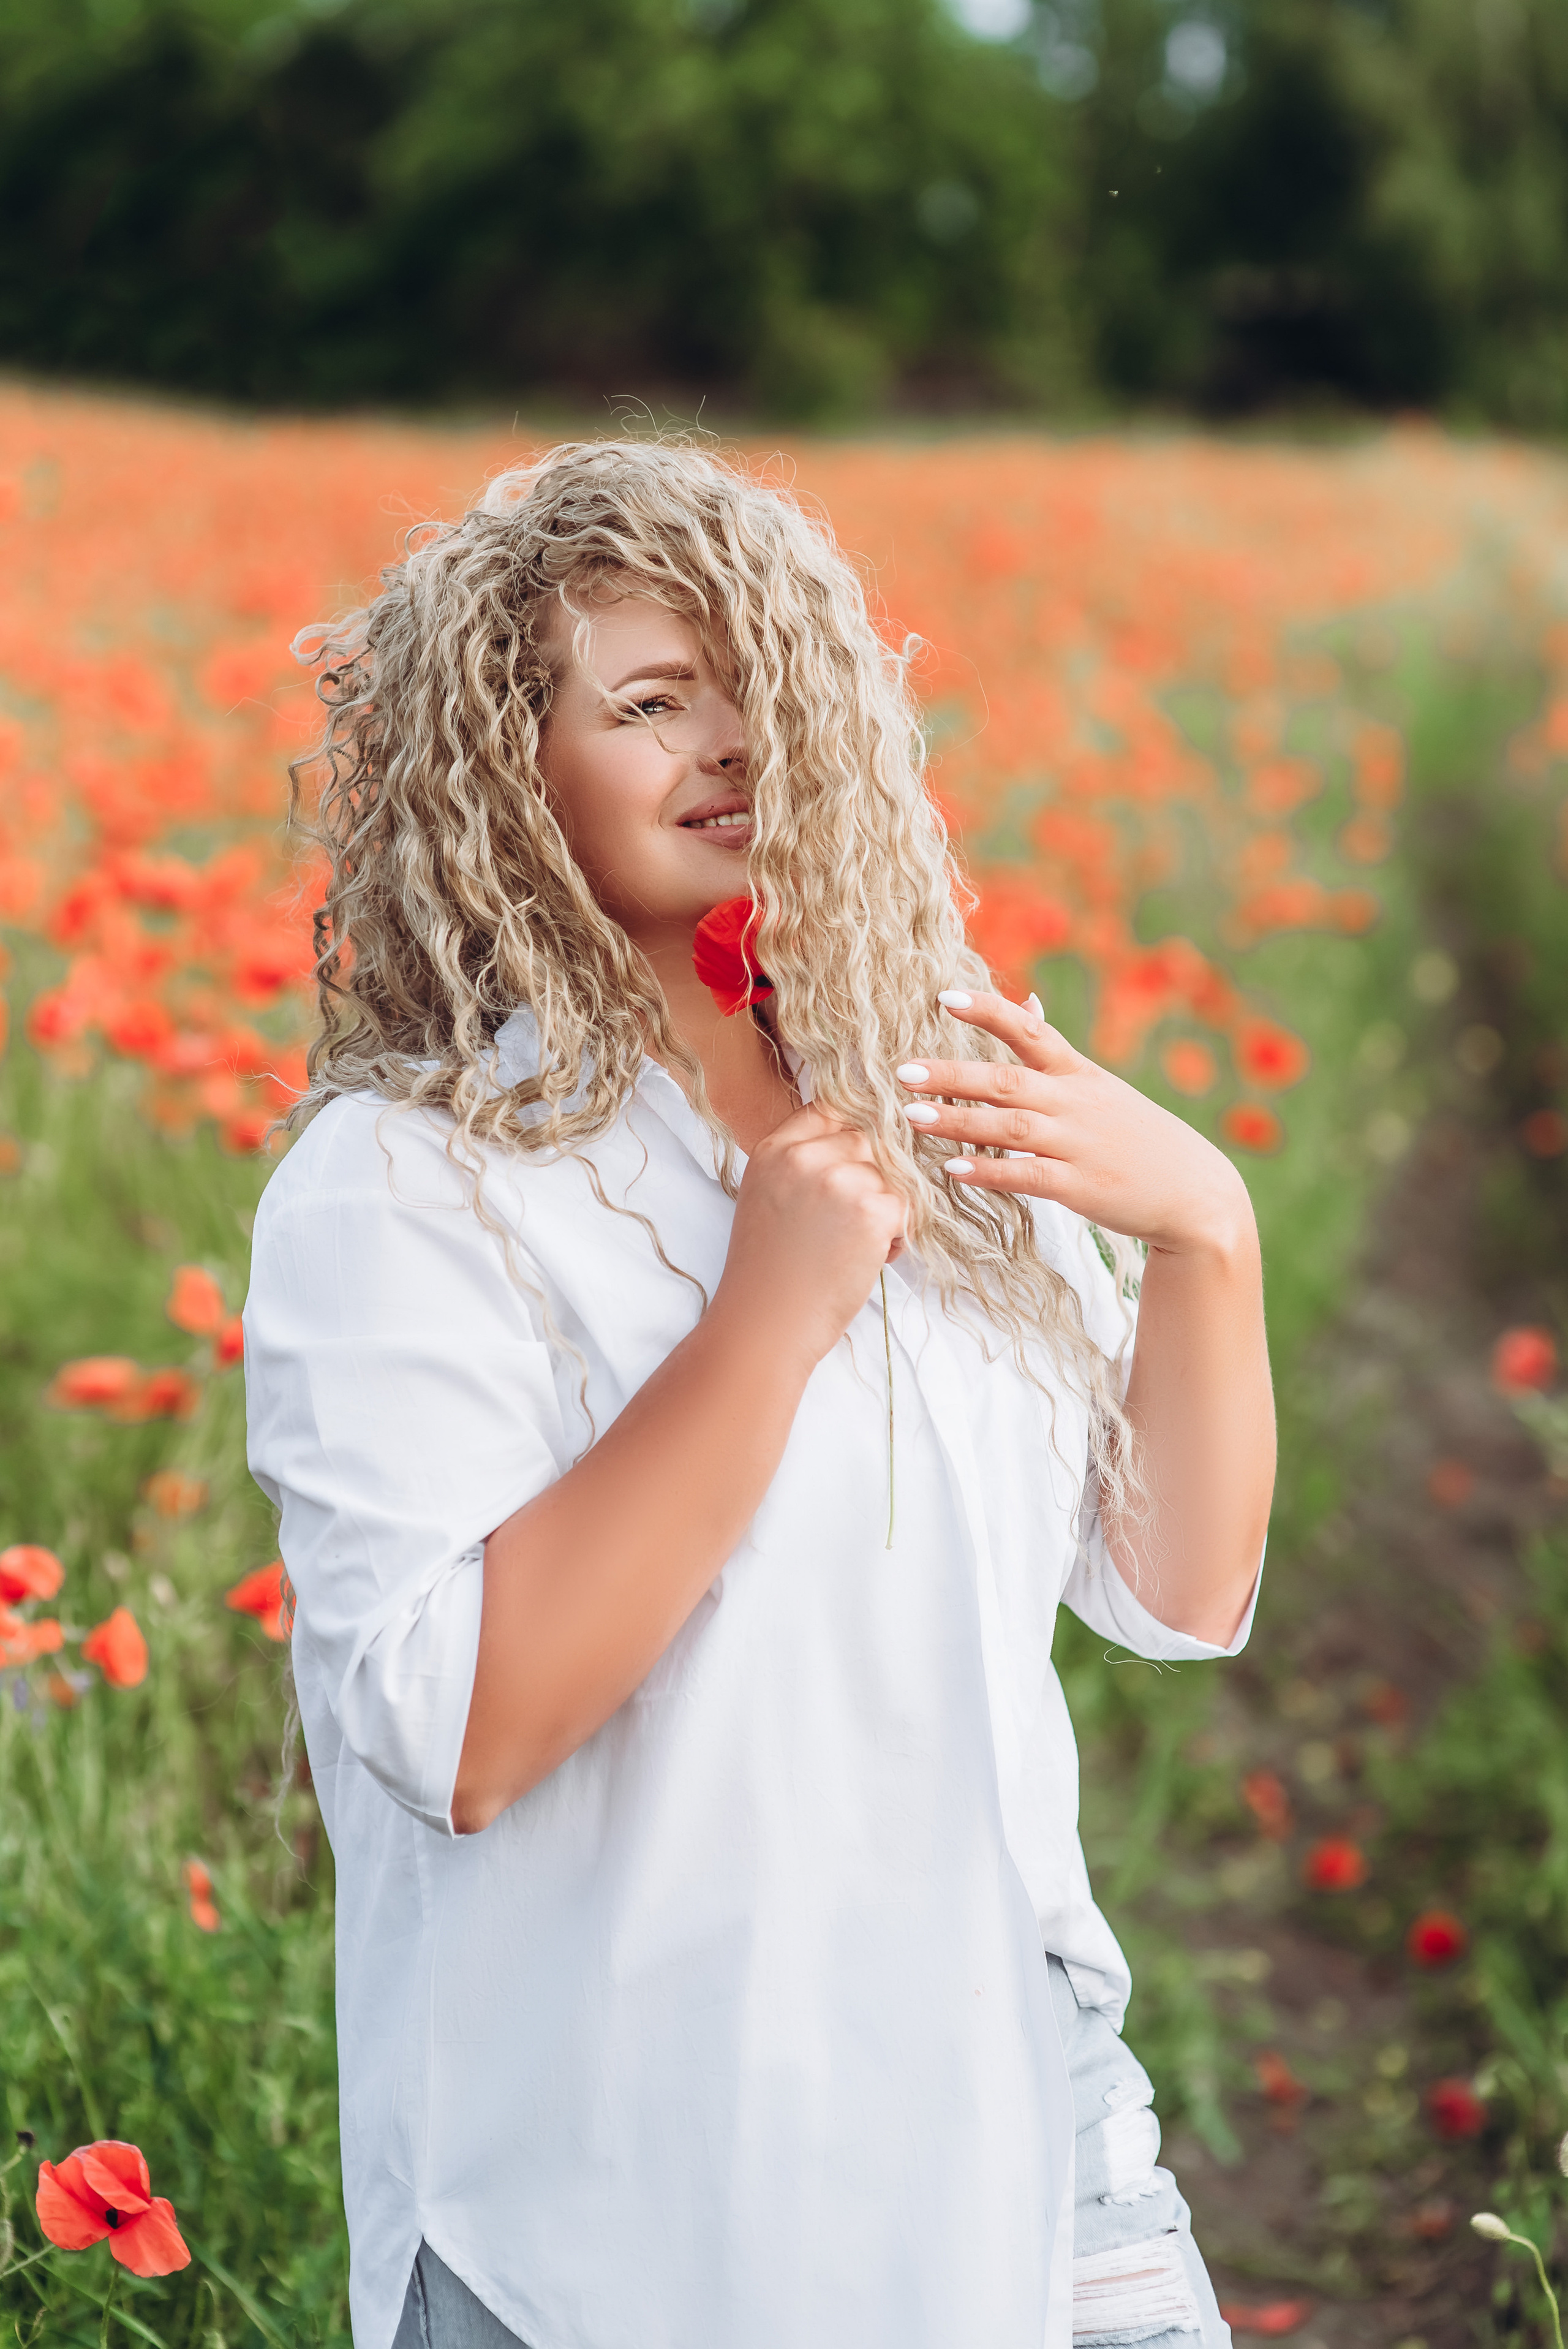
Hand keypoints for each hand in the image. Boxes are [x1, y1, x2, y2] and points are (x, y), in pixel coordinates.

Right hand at [715, 1105, 907, 1374]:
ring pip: (891, 1175)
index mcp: (774, 1149)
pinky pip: (908, 1207)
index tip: (853, 1164)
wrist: (767, 1324)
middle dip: (871, 1176)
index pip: (831, 1109)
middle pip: (868, 1139)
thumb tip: (858, 1139)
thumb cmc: (768, 1272)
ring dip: (886, 1208)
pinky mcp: (873, 1209)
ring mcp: (839, 1180)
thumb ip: (801, 1161)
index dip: (849, 1135)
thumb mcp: (768, 1197)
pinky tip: (868, 1258)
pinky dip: (897, 1236)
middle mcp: (805, 1155)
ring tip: (855, 1245)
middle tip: (847, 1222)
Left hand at [898, 991, 1253, 1259]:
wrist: (1196, 1193)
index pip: (1030, 1030)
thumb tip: (1025, 1001)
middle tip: (903, 1071)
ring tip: (913, 1116)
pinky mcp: (1081, 1188)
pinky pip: (1028, 1176)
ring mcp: (1079, 1145)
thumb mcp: (1101, 1087)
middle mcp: (1076, 1104)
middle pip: (1007, 1080)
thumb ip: (1056, 1053)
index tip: (943, 997)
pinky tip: (954, 1168)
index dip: (988, 1011)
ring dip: (959, 1121)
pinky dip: (991, 1171)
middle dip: (953, 1074)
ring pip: (1010, 1127)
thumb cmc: (1139, 1138)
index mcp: (1079, 1075)